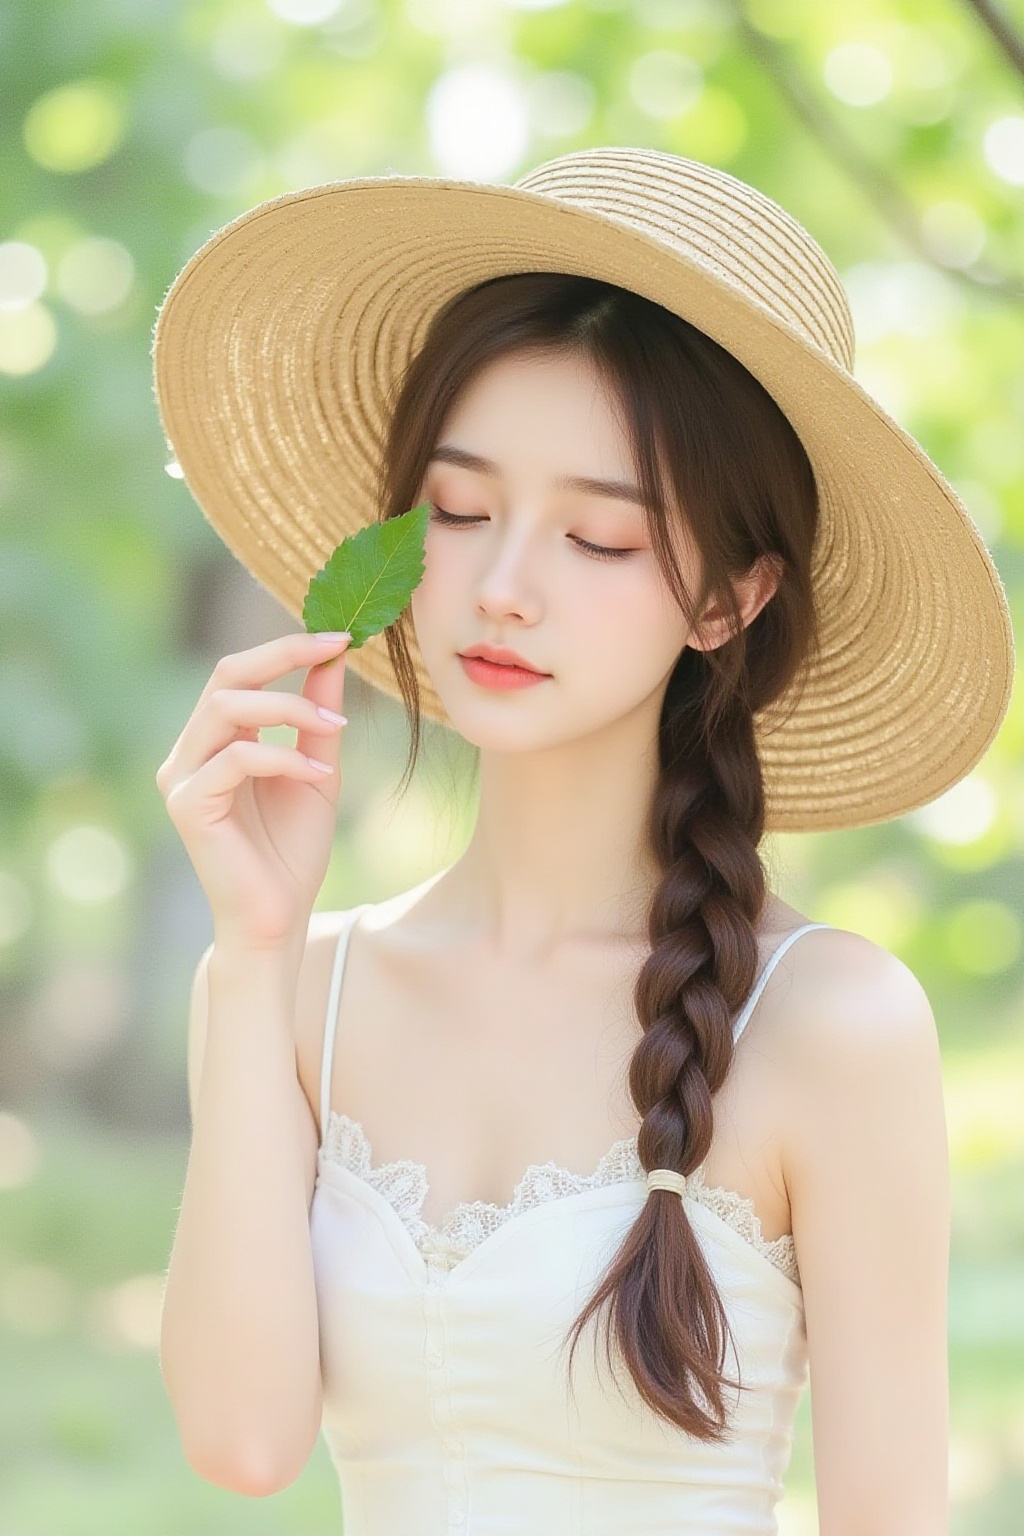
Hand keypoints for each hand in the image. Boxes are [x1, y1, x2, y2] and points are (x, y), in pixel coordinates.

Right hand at [155, 631, 351, 952]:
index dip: (287, 648)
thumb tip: (333, 656)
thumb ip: (318, 717)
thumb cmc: (293, 850)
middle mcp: (189, 752)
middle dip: (282, 656)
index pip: (240, 673)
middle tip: (336, 648)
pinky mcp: (189, 807)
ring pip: (225, 709)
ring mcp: (183, 778)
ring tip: (333, 727)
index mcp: (215, 740)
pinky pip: (235, 759)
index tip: (340, 634)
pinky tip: (320, 773)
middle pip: (226, 677)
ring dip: (288, 708)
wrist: (278, 918)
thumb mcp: (317, 769)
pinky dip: (283, 756)